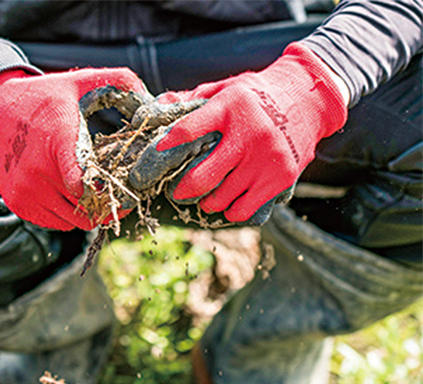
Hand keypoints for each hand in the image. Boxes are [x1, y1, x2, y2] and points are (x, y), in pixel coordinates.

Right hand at [0, 68, 148, 229]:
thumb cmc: (42, 98)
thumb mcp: (80, 82)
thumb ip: (120, 83)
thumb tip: (152, 100)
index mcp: (58, 141)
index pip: (85, 183)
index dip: (110, 193)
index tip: (126, 190)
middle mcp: (39, 171)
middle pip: (87, 207)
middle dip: (108, 204)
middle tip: (121, 195)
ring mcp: (26, 190)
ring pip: (74, 221)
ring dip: (90, 212)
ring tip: (98, 194)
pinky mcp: (18, 204)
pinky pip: (55, 224)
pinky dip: (69, 216)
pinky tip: (74, 196)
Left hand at [130, 43, 347, 223]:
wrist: (311, 98)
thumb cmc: (258, 95)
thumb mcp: (226, 89)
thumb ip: (193, 99)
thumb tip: (160, 103)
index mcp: (230, 106)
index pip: (188, 130)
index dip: (167, 145)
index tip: (156, 155)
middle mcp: (249, 133)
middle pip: (202, 177)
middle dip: (183, 190)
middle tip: (178, 191)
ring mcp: (267, 158)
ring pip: (221, 198)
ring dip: (207, 202)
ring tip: (206, 197)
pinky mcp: (282, 177)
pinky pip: (244, 209)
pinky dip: (231, 211)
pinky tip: (229, 202)